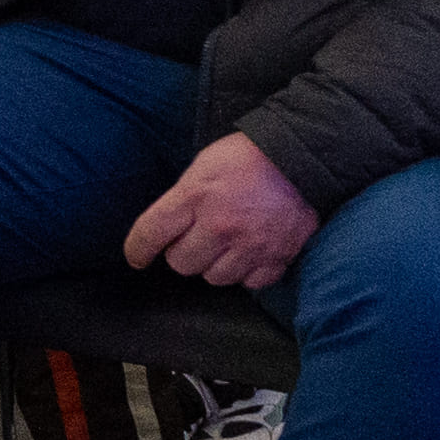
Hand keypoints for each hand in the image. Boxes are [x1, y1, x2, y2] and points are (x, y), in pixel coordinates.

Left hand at [122, 133, 320, 291]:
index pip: (152, 233)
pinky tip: (249, 253)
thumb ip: (182, 199)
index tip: (137, 258)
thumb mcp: (202, 167)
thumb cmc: (247, 157)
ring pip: (214, 278)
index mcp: (195, 197)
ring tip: (224, 245)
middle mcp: (220, 225)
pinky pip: (250, 282)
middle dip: (183, 253)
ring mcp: (251, 244)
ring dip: (214, 265)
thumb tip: (168, 229)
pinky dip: (247, 272)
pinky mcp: (278, 256)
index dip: (137, 250)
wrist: (302, 157)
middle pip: (182, 263)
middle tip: (195, 238)